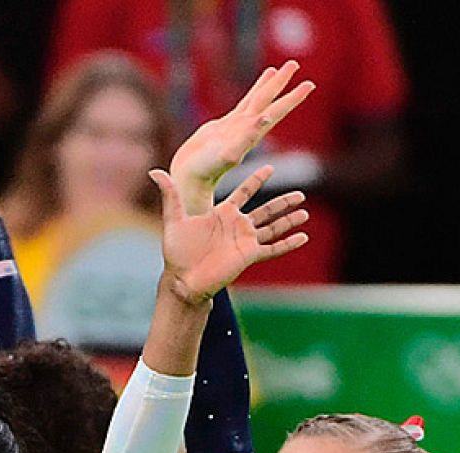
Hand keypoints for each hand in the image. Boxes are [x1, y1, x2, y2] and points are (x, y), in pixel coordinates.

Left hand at [155, 166, 308, 301]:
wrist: (183, 279)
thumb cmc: (176, 251)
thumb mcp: (173, 219)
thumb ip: (169, 195)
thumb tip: (154, 171)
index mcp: (222, 213)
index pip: (244, 191)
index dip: (256, 179)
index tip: (270, 167)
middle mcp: (236, 225)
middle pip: (266, 210)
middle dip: (283, 202)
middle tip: (301, 194)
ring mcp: (244, 241)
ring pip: (273, 227)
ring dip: (289, 220)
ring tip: (305, 213)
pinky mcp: (248, 256)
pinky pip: (272, 248)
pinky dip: (288, 243)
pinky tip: (303, 237)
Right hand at [169, 60, 312, 214]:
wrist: (189, 180)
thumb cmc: (205, 172)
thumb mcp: (228, 156)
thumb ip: (246, 138)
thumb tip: (264, 117)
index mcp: (251, 134)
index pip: (275, 111)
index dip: (292, 99)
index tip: (309, 85)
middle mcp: (247, 129)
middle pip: (268, 101)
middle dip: (282, 83)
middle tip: (295, 63)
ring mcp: (236, 127)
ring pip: (256, 100)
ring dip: (269, 85)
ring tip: (279, 69)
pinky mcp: (224, 127)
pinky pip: (243, 104)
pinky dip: (253, 91)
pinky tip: (260, 84)